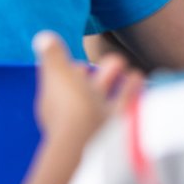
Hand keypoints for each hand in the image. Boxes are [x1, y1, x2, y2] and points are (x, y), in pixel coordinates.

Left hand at [32, 31, 139, 150]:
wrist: (91, 146)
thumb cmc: (70, 107)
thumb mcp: (58, 73)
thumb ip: (52, 55)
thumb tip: (43, 36)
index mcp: (56, 102)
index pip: (62, 84)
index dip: (70, 71)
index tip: (81, 63)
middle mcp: (75, 113)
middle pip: (88, 90)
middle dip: (101, 75)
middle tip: (115, 61)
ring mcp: (96, 122)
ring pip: (108, 98)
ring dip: (119, 82)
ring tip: (130, 67)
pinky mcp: (116, 129)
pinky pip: (125, 105)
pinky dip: (131, 89)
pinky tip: (139, 77)